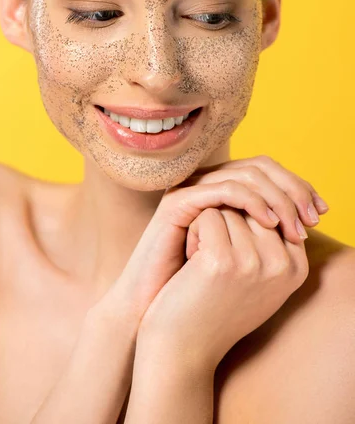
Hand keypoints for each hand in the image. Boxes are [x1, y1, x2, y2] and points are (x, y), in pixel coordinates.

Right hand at [104, 155, 326, 325]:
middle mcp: (204, 184)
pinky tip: (270, 223)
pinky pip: (223, 190)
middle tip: (312, 218)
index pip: (266, 171)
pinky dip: (252, 202)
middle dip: (293, 189)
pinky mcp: (177, 203)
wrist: (161, 315)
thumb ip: (267, 236)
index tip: (320, 213)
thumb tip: (305, 223)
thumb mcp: (245, 260)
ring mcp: (189, 191)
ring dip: (278, 198)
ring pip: (245, 174)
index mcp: (220, 193)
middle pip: (259, 166)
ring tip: (294, 227)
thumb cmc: (203, 293)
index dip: (297, 186)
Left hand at [137, 207, 308, 370]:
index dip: (242, 220)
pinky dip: (194, 233)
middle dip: (225, 220)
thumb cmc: (216, 305)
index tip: (227, 254)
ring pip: (229, 205)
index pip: (273, 209)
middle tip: (212, 261)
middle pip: (252, 203)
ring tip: (203, 265)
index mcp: (297, 267)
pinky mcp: (223, 260)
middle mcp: (282, 265)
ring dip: (208, 227)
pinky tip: (191, 266)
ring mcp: (254, 262)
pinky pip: (208, 216)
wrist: (183, 345)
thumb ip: (269, 240)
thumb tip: (264, 189)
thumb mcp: (256, 275)